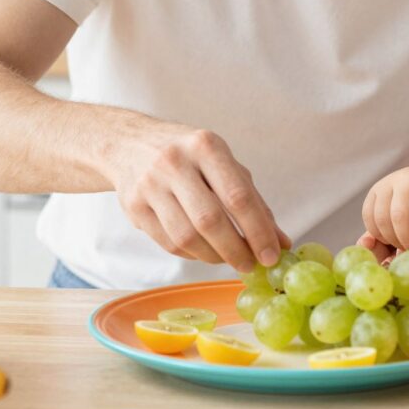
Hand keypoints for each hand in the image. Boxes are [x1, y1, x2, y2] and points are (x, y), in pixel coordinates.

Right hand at [111, 120, 289, 272]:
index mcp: (205, 146)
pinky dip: (193, 254)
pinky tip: (205, 251)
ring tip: (229, 259)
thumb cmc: (188, 155)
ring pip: (187, 237)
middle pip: (210, 220)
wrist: (128, 143)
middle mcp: (175, 162)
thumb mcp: (223, 163)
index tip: (272, 254)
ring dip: (214, 257)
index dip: (258, 231)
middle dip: (236, 250)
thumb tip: (280, 242)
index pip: (238, 196)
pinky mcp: (133, 207)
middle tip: (251, 265)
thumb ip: (253, 201)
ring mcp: (150, 185)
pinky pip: (168, 243)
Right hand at [361, 165, 408, 251]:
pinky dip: (378, 233)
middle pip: (398, 215)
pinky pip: (368, 217)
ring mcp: (385, 184)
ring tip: (407, 244)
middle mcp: (403, 177)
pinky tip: (392, 238)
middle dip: (406, 239)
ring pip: (381, 218)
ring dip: (392, 239)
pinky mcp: (373, 192)